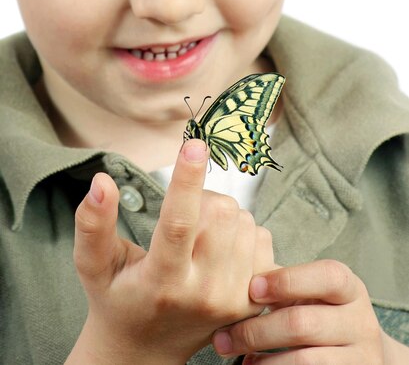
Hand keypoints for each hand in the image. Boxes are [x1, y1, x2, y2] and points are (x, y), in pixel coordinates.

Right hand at [67, 139, 273, 364]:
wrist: (148, 349)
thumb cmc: (117, 299)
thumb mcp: (94, 265)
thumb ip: (93, 224)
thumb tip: (101, 181)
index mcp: (161, 282)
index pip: (178, 225)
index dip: (187, 181)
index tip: (195, 144)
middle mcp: (203, 294)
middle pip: (220, 211)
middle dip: (202, 199)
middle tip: (184, 217)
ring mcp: (234, 299)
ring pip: (243, 220)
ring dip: (222, 216)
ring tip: (199, 238)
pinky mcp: (254, 300)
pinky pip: (262, 237)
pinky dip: (243, 233)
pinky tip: (222, 251)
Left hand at [213, 259, 394, 363]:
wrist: (359, 353)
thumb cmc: (321, 313)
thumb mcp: (313, 293)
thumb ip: (284, 283)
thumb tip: (235, 276)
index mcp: (349, 288)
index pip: (326, 276)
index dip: (287, 281)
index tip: (251, 288)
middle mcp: (361, 322)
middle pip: (304, 324)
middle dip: (256, 331)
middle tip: (223, 336)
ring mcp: (361, 357)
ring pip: (304, 361)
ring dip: (262, 360)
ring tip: (236, 356)